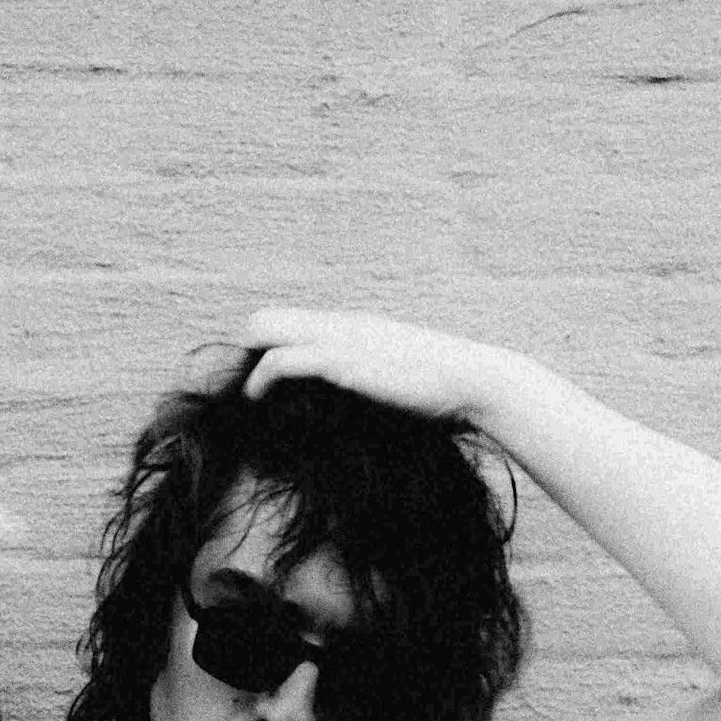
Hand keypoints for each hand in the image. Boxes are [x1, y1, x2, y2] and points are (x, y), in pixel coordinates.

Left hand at [238, 307, 522, 425]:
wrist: (472, 380)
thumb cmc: (445, 391)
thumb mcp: (402, 381)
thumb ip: (376, 382)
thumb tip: (363, 402)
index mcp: (355, 327)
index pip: (292, 323)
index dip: (270, 350)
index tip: (265, 385)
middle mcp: (341, 325)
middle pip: (266, 318)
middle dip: (248, 352)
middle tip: (252, 391)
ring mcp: (339, 339)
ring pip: (264, 330)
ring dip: (248, 366)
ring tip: (249, 398)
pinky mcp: (341, 362)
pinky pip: (281, 361)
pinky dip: (261, 380)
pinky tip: (257, 401)